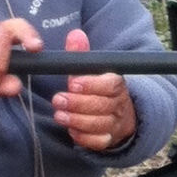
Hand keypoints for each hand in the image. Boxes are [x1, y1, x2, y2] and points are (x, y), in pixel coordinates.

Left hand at [49, 27, 136, 152]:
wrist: (118, 114)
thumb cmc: (98, 89)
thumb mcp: (91, 70)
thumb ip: (81, 54)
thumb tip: (75, 34)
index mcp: (116, 84)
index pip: (110, 84)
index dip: (92, 84)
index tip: (72, 83)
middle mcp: (118, 104)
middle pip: (102, 106)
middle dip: (78, 103)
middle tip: (58, 100)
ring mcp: (114, 123)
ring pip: (100, 124)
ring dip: (78, 120)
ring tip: (59, 115)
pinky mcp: (108, 139)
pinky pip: (99, 142)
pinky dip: (84, 137)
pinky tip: (71, 130)